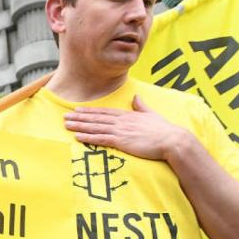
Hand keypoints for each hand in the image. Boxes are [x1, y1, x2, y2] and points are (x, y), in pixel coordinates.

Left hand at [64, 96, 191, 161]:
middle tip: (65, 115)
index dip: (90, 111)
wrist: (172, 140)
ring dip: (80, 126)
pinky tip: (78, 136)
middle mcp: (122, 121)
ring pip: (95, 127)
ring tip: (67, 124)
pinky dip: (88, 137)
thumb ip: (142, 106)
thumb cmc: (164, 130)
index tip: (78, 110)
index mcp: (128, 115)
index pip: (105, 112)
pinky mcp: (122, 141)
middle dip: (80, 117)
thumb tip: (136, 97)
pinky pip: (101, 139)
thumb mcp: (152, 115)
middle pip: (96, 118)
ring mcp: (121, 131)